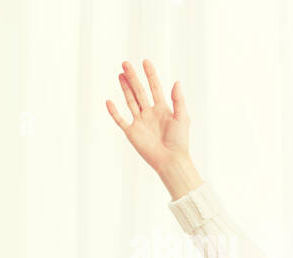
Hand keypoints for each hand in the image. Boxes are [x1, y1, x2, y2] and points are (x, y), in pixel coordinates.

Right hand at [106, 59, 201, 197]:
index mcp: (163, 109)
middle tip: (126, 63)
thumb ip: (178, 100)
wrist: (171, 160)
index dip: (151, 75)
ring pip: (130, 101)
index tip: (145, 62)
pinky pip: (120, 119)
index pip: (155, 88)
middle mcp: (150, 113)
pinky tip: (109, 101)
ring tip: (120, 74)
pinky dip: (114, 111)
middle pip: (139, 91)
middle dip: (133, 77)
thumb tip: (177, 82)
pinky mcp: (132, 132)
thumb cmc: (180, 141)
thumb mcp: (182, 118)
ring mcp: (140, 122)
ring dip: (125, 88)